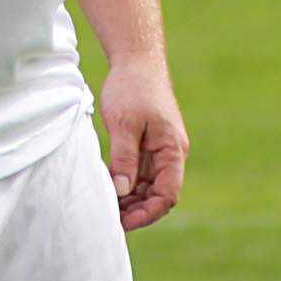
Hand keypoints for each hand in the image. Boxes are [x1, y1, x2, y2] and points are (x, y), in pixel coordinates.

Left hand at [100, 59, 188, 231]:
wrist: (137, 58)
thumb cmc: (132, 87)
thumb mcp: (124, 123)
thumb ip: (124, 158)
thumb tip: (121, 191)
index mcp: (172, 150)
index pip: (167, 194)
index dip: (147, 213)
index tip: (124, 222)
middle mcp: (171, 153)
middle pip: (158, 194)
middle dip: (137, 209)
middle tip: (110, 218)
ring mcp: (160, 148)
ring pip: (149, 184)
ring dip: (131, 197)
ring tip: (107, 206)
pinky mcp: (149, 142)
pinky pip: (141, 171)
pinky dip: (128, 182)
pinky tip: (110, 186)